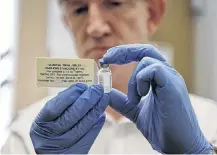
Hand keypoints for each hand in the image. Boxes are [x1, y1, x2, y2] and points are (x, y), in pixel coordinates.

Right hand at [30, 83, 108, 153]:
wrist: (52, 153)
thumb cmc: (51, 129)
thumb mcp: (48, 118)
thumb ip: (61, 105)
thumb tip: (81, 90)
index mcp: (41, 124)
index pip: (55, 107)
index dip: (70, 95)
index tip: (82, 86)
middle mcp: (50, 135)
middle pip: (71, 116)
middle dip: (87, 100)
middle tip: (98, 89)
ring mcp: (63, 145)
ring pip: (82, 126)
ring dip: (95, 110)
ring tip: (104, 99)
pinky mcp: (75, 151)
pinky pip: (89, 136)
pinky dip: (96, 124)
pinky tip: (101, 114)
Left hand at [99, 44, 213, 153]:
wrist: (178, 145)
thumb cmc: (160, 127)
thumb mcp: (134, 110)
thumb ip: (122, 100)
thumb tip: (107, 92)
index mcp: (159, 78)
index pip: (142, 54)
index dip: (124, 53)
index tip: (107, 59)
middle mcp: (166, 74)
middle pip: (146, 50)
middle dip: (124, 51)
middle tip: (107, 59)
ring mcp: (171, 79)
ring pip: (147, 60)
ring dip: (133, 80)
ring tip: (134, 99)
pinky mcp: (173, 86)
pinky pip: (154, 70)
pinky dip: (141, 81)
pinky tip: (141, 97)